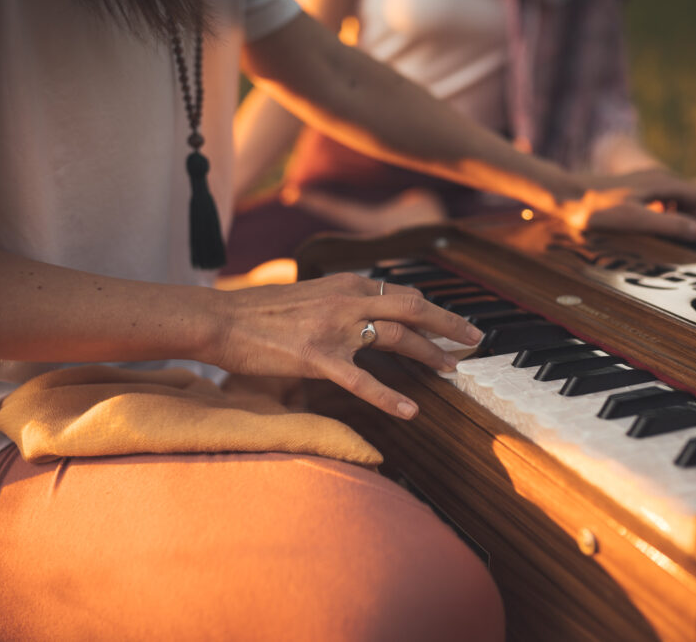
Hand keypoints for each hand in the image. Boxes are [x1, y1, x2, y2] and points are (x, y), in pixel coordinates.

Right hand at [207, 273, 482, 418]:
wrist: (221, 319)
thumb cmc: (261, 312)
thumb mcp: (310, 295)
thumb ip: (343, 302)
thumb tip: (370, 312)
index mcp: (346, 284)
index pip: (402, 292)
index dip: (433, 308)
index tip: (452, 322)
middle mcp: (347, 300)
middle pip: (413, 308)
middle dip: (449, 324)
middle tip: (474, 339)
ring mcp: (334, 329)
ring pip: (396, 338)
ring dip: (429, 354)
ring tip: (451, 371)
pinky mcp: (318, 358)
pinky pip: (364, 381)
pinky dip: (391, 397)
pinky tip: (411, 412)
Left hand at [560, 168, 695, 239]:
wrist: (565, 193)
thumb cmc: (597, 209)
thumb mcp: (635, 219)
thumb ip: (670, 224)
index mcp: (664, 182)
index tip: (689, 238)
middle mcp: (659, 177)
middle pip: (694, 197)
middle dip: (693, 219)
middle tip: (676, 240)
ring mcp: (647, 181)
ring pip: (678, 199)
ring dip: (678, 218)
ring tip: (662, 235)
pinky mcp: (635, 187)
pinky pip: (662, 200)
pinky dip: (663, 214)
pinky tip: (646, 226)